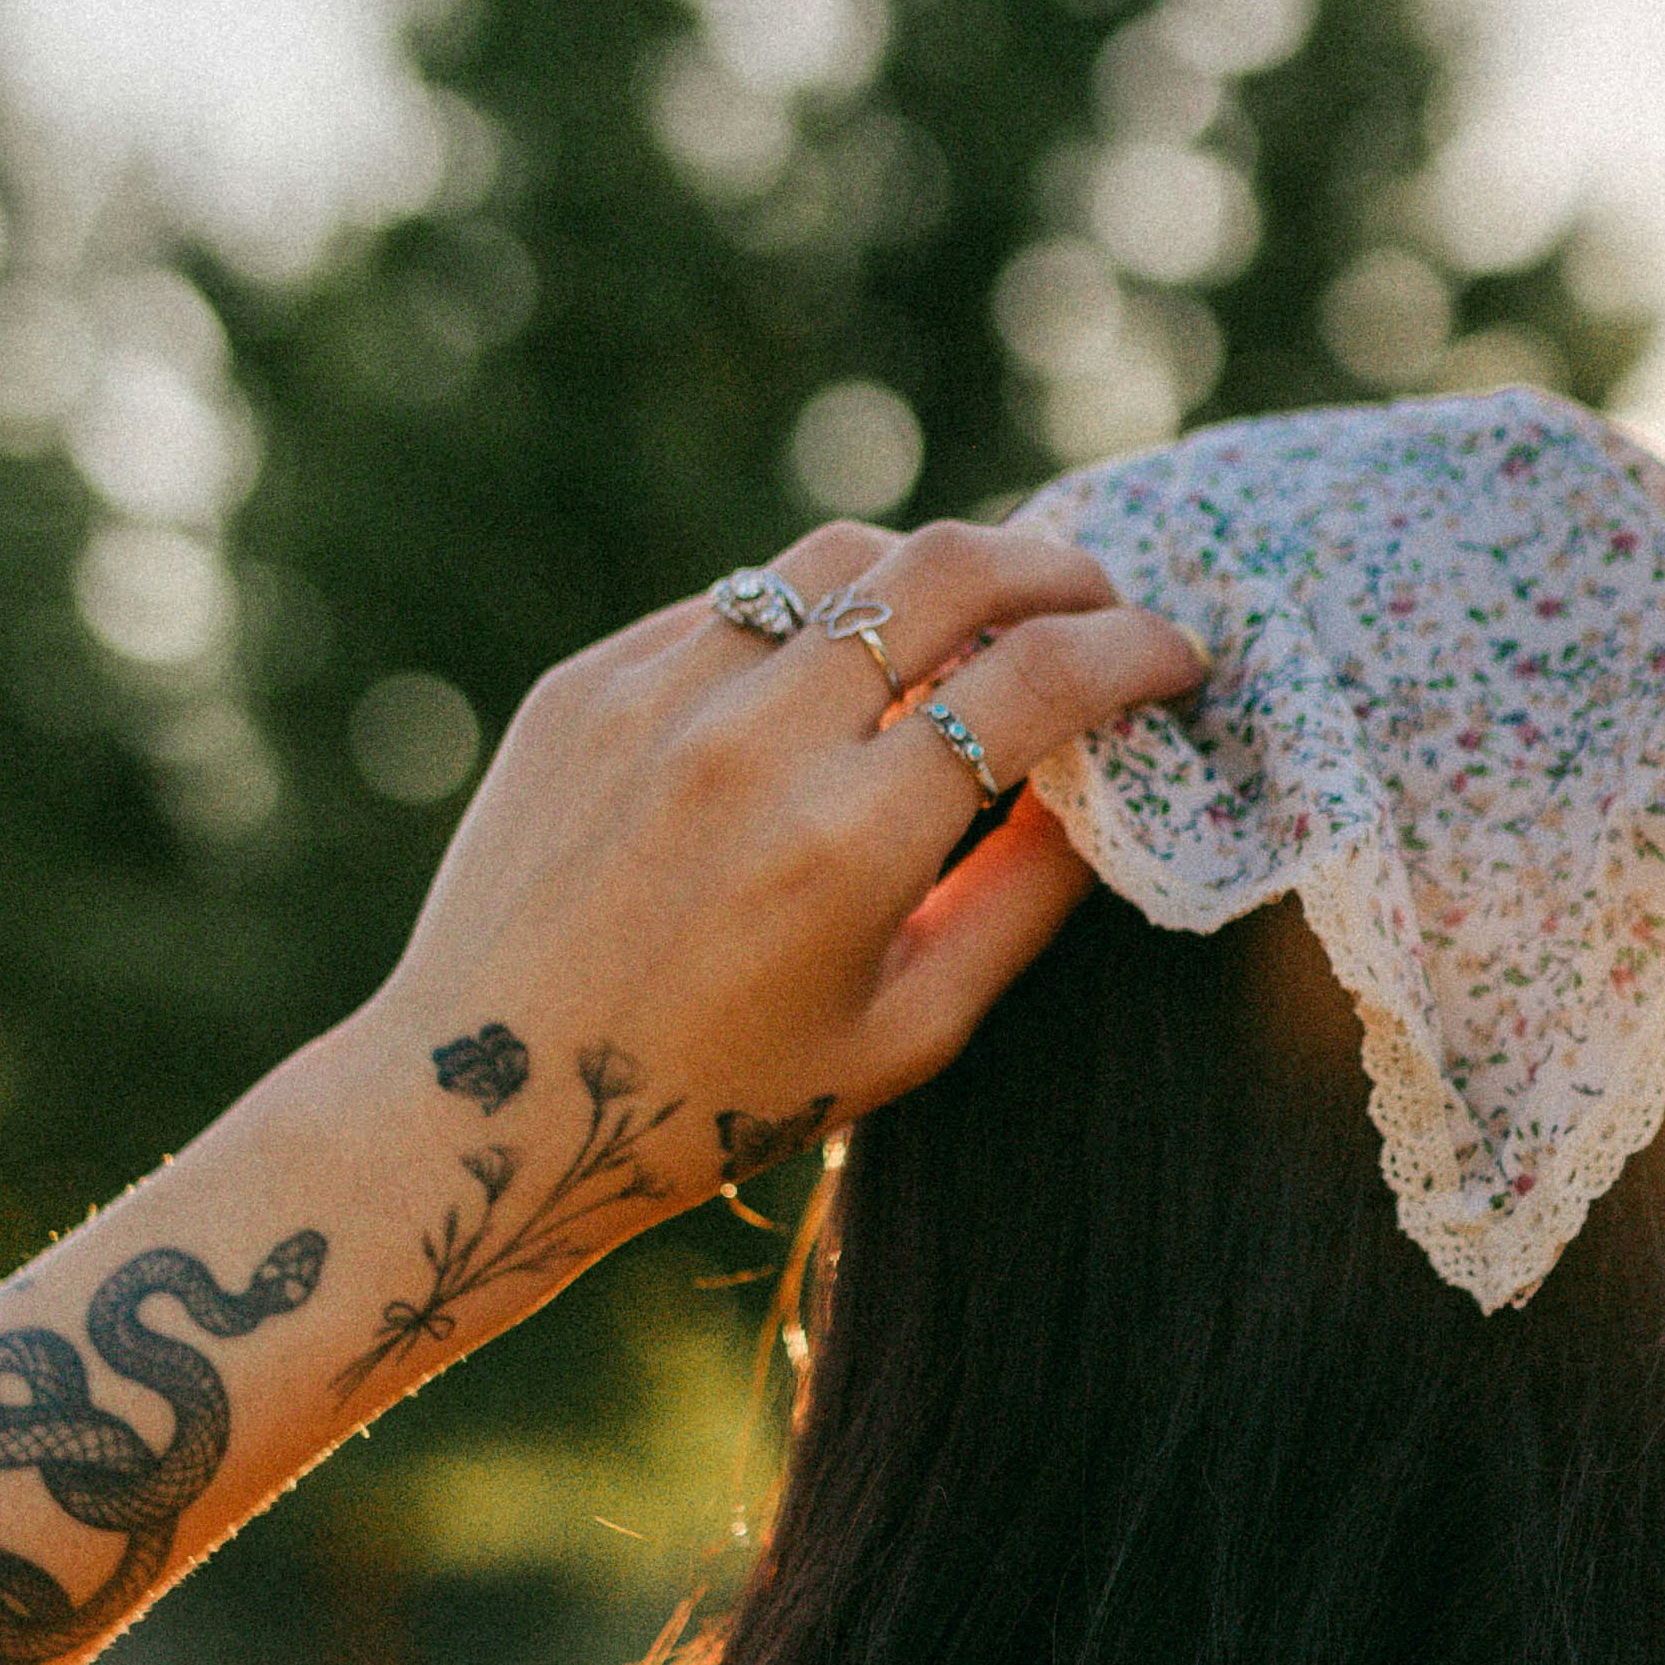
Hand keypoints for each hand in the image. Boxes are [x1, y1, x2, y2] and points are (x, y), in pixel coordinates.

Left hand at [364, 517, 1204, 1191]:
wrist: (487, 1106)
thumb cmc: (716, 1100)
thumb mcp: (903, 1034)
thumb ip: (1019, 904)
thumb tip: (1099, 789)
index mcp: (851, 843)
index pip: (1037, 678)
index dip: (1134, 651)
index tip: (1177, 660)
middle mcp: (754, 743)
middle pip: (950, 569)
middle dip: (1057, 568)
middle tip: (1101, 599)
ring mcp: (657, 697)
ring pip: (839, 558)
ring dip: (935, 566)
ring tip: (977, 614)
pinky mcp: (585, 683)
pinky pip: (733, 604)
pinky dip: (813, 619)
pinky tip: (837, 673)